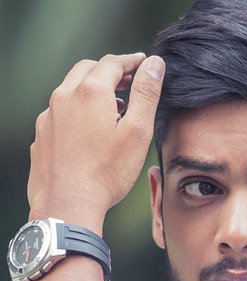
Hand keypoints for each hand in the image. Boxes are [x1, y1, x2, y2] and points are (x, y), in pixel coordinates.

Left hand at [27, 52, 164, 232]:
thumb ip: (146, 94)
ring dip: (92, 89)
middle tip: (129, 81)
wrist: (68, 203)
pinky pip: (60, 112)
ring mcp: (49, 117)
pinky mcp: (42, 135)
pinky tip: (88, 130)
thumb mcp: (137, 132)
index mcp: (90, 92)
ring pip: (71, 90)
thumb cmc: (107, 172)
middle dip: (110, 71)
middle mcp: (64, 97)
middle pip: (88, 69)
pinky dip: (77, 110)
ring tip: (112, 107)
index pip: (113, 63)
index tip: (143, 63)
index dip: (131, 61)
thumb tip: (154, 64)